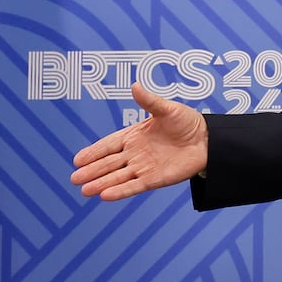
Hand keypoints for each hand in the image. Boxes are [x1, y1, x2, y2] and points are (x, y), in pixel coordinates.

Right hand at [71, 82, 208, 200]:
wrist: (207, 140)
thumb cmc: (186, 122)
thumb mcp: (166, 109)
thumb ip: (149, 101)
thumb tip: (135, 86)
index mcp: (133, 136)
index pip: (108, 145)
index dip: (93, 152)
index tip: (77, 160)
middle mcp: (135, 153)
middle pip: (109, 164)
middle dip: (92, 171)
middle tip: (74, 179)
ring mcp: (144, 167)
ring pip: (118, 177)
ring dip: (101, 184)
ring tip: (84, 190)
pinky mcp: (155, 179)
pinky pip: (134, 186)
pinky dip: (120, 191)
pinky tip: (105, 196)